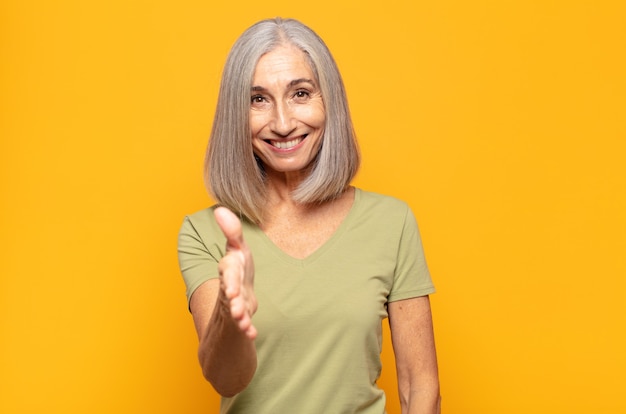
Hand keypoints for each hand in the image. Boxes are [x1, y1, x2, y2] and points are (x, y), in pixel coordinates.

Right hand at [214, 207, 257, 338]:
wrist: (237, 294)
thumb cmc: (239, 268)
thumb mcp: (237, 248)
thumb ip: (232, 231)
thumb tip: (220, 209)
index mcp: (228, 269)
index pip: (228, 271)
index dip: (229, 278)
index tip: (232, 285)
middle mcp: (228, 287)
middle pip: (229, 293)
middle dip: (232, 300)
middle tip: (236, 308)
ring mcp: (234, 304)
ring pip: (235, 311)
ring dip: (239, 317)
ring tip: (244, 322)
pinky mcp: (241, 318)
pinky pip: (243, 325)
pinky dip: (247, 330)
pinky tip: (252, 334)